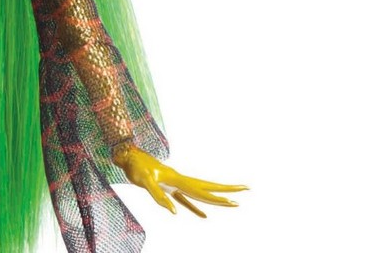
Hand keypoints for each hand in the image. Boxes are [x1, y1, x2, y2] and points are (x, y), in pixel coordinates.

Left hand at [112, 143, 245, 217]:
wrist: (127, 157)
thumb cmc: (135, 167)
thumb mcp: (144, 181)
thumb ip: (158, 196)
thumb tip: (175, 212)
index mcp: (178, 179)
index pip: (205, 189)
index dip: (221, 194)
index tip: (238, 197)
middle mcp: (180, 180)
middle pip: (208, 188)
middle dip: (227, 190)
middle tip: (246, 189)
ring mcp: (176, 184)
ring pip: (200, 193)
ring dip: (216, 199)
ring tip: (231, 203)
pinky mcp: (169, 189)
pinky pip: (187, 200)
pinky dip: (196, 208)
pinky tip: (204, 215)